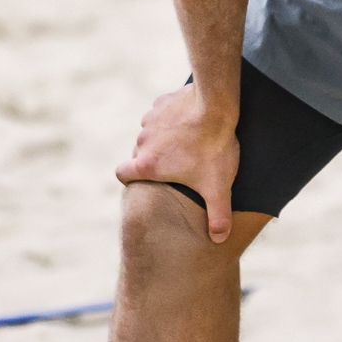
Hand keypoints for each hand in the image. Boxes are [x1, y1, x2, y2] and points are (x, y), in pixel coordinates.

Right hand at [115, 85, 240, 242]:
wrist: (216, 105)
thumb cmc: (214, 148)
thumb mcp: (217, 188)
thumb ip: (218, 216)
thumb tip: (219, 239)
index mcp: (147, 164)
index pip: (122, 174)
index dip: (131, 177)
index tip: (146, 178)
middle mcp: (142, 141)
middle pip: (138, 153)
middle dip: (153, 157)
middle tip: (177, 162)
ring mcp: (151, 119)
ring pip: (149, 131)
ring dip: (162, 136)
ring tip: (187, 140)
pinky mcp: (163, 101)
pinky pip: (161, 112)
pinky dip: (171, 116)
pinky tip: (190, 120)